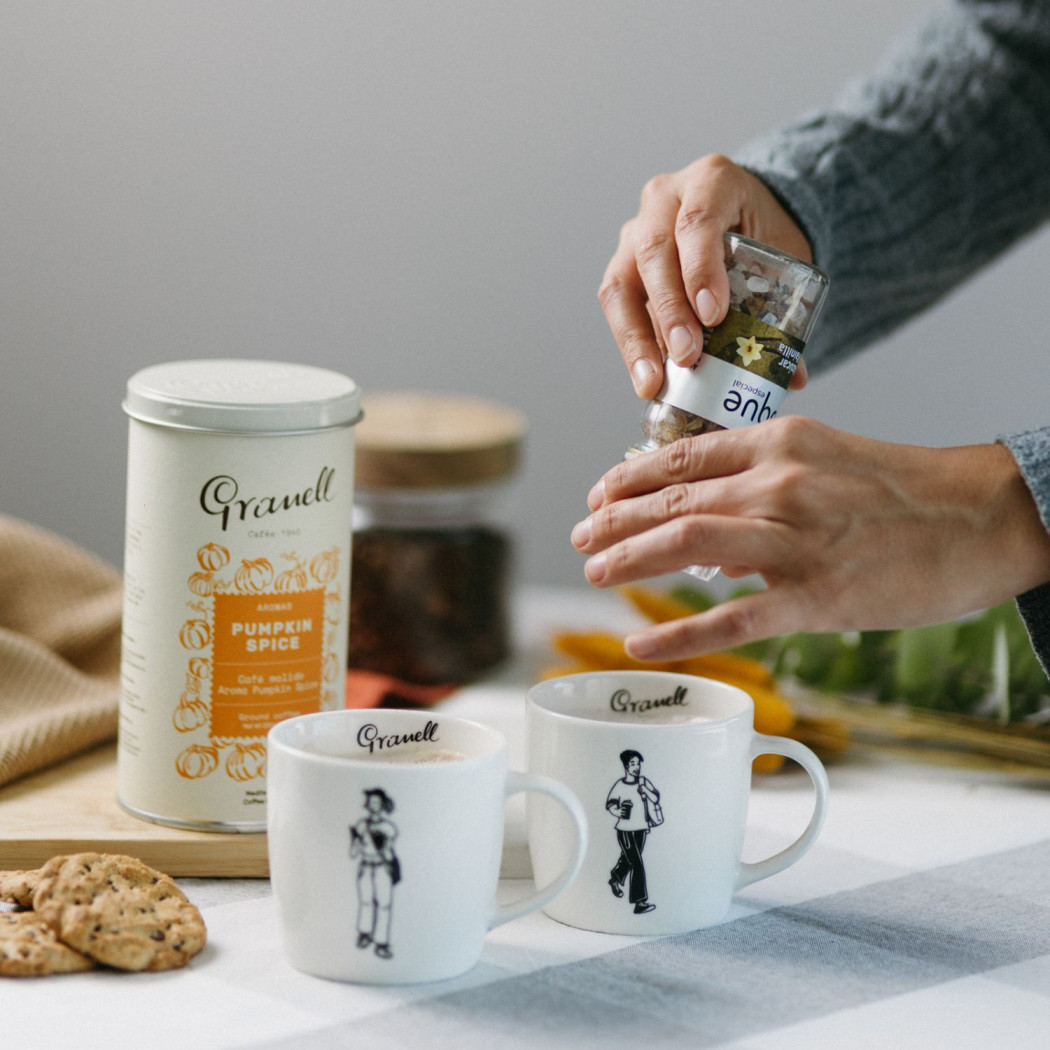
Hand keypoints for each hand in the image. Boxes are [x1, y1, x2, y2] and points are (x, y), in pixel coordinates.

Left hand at [571, 417, 1049, 659]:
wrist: (984, 516)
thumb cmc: (906, 490)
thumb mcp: (827, 458)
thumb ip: (762, 484)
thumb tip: (707, 532)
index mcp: (779, 443)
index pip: (682, 455)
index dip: (628, 478)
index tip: (599, 495)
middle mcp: (777, 483)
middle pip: (671, 500)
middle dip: (613, 521)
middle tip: (581, 537)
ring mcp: (794, 539)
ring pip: (686, 543)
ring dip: (629, 559)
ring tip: (593, 573)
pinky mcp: (816, 595)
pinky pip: (732, 618)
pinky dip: (679, 633)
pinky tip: (641, 643)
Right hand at [598, 154, 813, 399]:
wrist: (745, 218)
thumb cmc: (763, 234)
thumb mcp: (784, 257)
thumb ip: (786, 309)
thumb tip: (793, 377)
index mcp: (712, 180)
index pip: (698, 221)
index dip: (701, 269)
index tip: (713, 315)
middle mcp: (664, 199)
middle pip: (654, 252)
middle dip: (669, 310)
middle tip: (687, 355)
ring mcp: (635, 231)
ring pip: (621, 283)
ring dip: (637, 337)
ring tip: (654, 382)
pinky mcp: (622, 264)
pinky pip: (616, 305)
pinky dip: (630, 345)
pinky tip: (646, 378)